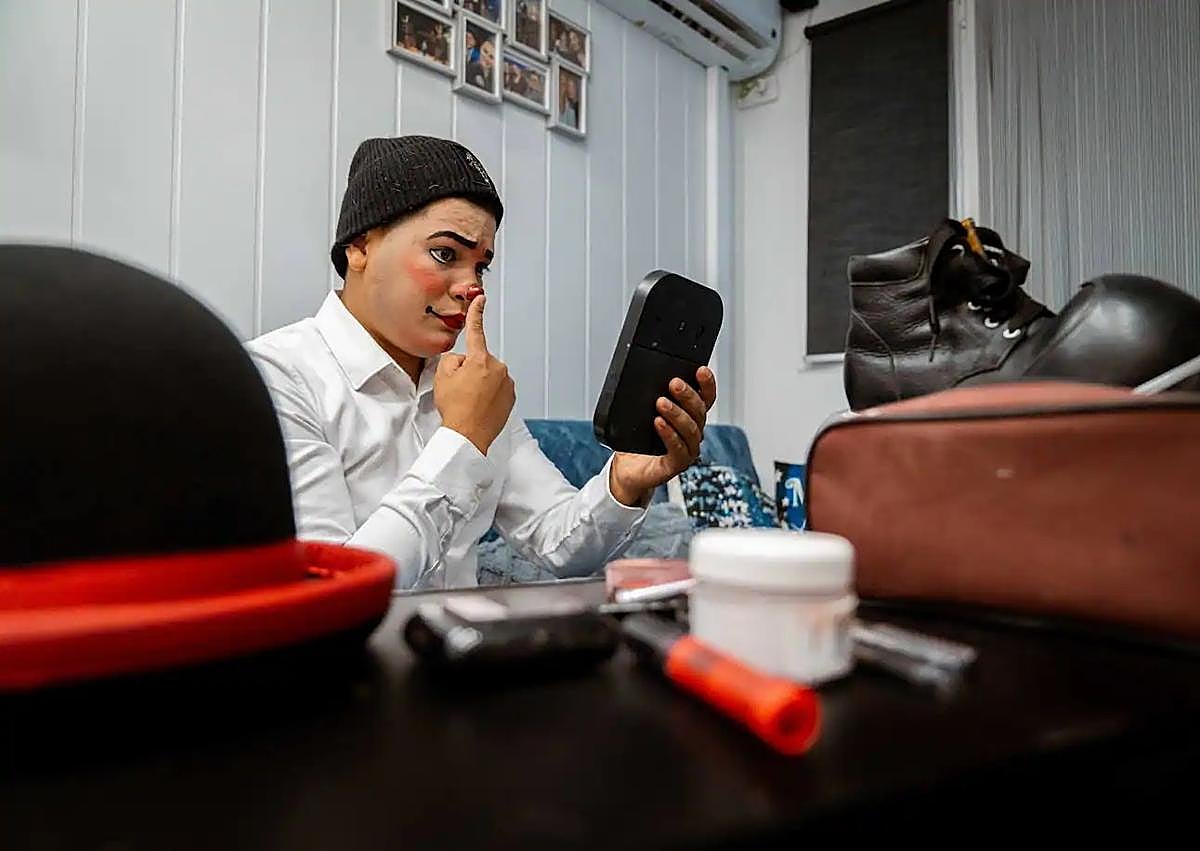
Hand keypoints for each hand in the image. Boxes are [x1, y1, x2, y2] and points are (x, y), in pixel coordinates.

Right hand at [434, 295, 515, 454]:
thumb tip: (461, 360)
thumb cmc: (455, 409)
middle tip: (461, 390)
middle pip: (480, 361)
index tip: (481, 299)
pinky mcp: (511, 396)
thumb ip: (452, 360)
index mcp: (480, 360)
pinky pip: (498, 389)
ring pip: (489, 376)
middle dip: (471, 370)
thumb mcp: (443, 377)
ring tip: (470, 401)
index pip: (476, 331)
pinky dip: (489, 395)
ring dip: (481, 384)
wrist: (468, 436)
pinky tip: (480, 406)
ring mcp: (507, 383)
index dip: (476, 314)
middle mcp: (498, 368)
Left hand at [609, 367, 717, 505]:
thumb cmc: (638, 441)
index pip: (705, 398)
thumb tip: (645, 376)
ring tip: (661, 402)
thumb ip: (649, 397)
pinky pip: (678, 449)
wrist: (627, 469)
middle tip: (674, 383)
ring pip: (691, 430)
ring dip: (677, 414)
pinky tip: (659, 423)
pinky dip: (669, 435)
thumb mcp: (642, 413)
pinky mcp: (676, 464)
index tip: (701, 370)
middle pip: (699, 412)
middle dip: (688, 396)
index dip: (707, 385)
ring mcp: (687, 450)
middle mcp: (693, 433)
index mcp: (689, 417)